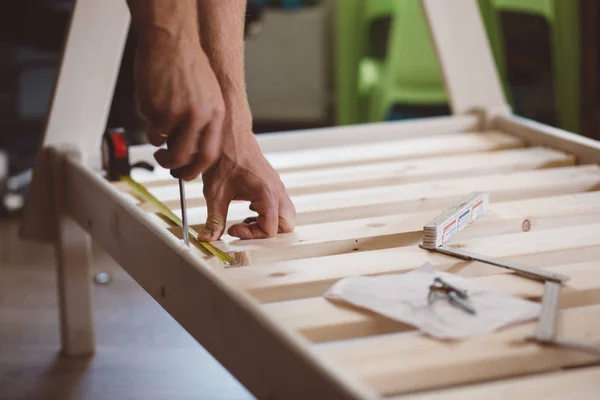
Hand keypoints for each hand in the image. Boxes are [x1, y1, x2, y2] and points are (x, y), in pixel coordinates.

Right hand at [134, 31, 225, 179]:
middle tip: (162, 161)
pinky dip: (147, 114)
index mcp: (215, 114)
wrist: (171, 39)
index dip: (196, 169)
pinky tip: (153, 96)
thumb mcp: (210, 95)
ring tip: (157, 115)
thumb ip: (205, 121)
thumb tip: (194, 149)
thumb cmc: (189, 64)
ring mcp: (175, 113)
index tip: (186, 174)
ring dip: (155, 136)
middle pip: (182, 156)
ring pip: (160, 140)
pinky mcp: (155, 107)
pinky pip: (148, 122)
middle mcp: (197, 116)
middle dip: (170, 164)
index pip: (209, 154)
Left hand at [197, 130, 295, 240]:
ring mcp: (277, 186)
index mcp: (267, 194)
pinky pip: (279, 204)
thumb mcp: (215, 193)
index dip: (251, 234)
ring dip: (268, 221)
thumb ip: (214, 219)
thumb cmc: (225, 157)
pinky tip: (248, 208)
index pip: (271, 229)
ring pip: (285, 214)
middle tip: (245, 227)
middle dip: (267, 231)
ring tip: (246, 218)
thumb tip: (209, 237)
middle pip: (287, 224)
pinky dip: (267, 212)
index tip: (233, 228)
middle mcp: (277, 190)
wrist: (229, 133)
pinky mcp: (272, 183)